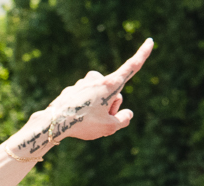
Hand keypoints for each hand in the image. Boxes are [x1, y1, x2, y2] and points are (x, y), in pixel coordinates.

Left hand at [10, 38, 151, 158]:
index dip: (142, 54)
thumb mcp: (109, 127)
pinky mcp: (74, 89)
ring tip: (85, 120)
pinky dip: (85, 109)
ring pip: (99, 97)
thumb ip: (123, 120)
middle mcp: (97, 78)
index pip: (131, 67)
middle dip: (110, 107)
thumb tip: (127, 113)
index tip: (150, 41)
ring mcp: (84, 82)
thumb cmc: (83, 124)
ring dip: (97, 108)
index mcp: (110, 84)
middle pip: (114, 94)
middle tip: (99, 120)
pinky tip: (75, 118)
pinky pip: (86, 100)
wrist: (53, 123)